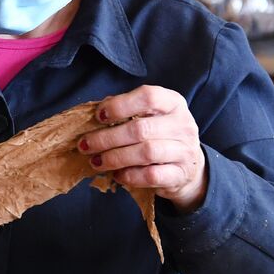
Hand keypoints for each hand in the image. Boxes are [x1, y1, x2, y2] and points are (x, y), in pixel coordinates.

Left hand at [78, 86, 207, 212]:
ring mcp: (184, 150)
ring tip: (96, 161)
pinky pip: (150, 175)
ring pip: (145, 153)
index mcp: (173, 103)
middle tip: (85, 145)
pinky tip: (117, 175)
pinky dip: (129, 176)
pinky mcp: (180, 174)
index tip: (99, 116)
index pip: (148, 97)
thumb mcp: (150, 117)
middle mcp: (182, 124)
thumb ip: (127, 112)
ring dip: (115, 158)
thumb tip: (98, 112)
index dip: (120, 105)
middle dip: (107, 138)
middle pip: (141, 129)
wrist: (188, 167)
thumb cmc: (160, 136)